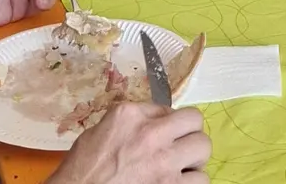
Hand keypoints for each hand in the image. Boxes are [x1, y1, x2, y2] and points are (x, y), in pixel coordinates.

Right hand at [47, 104, 210, 183]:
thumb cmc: (81, 171)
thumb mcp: (98, 132)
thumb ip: (130, 122)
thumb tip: (152, 121)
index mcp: (130, 116)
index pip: (168, 108)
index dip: (167, 123)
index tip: (162, 133)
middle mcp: (151, 134)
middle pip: (195, 121)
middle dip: (188, 134)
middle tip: (179, 146)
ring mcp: (164, 162)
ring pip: (203, 149)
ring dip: (193, 158)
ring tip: (180, 166)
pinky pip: (200, 179)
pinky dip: (192, 181)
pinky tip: (178, 183)